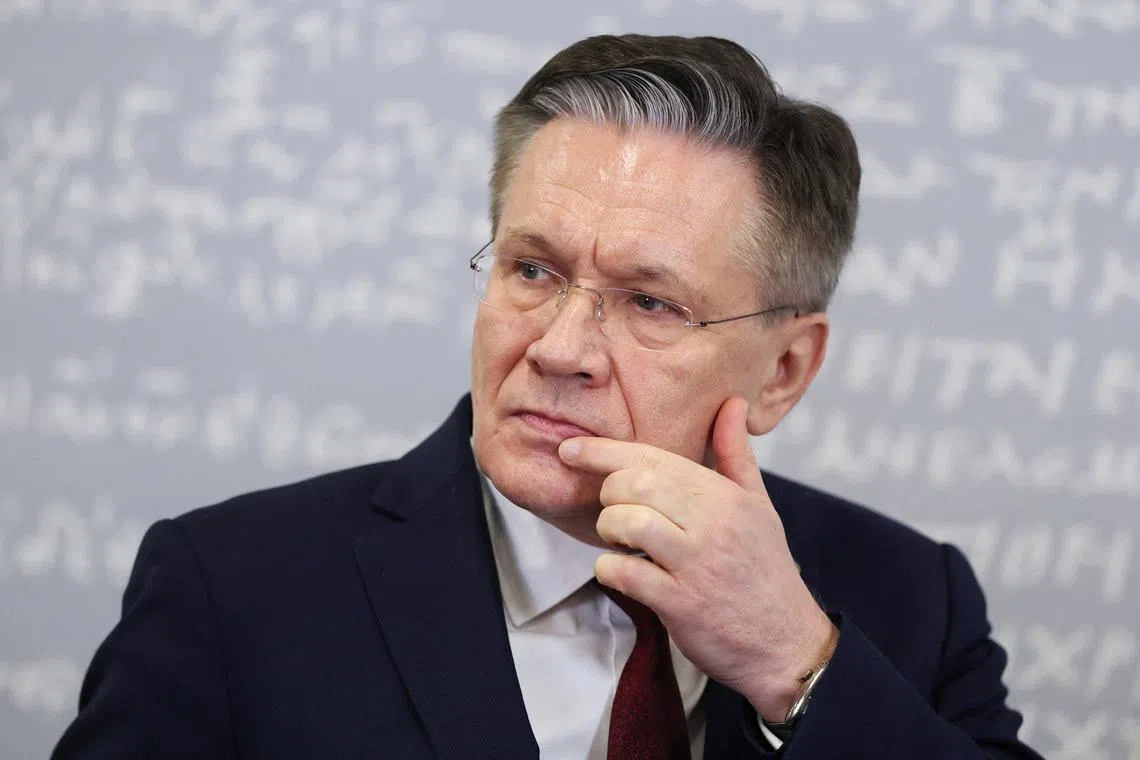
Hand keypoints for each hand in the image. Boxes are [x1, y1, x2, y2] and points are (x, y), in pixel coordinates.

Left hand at [557, 396, 836, 721]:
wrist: (787, 642)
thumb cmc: (764, 570)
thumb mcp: (758, 505)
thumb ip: (735, 454)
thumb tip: (731, 403)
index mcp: (724, 495)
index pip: (655, 459)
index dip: (605, 452)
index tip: (571, 450)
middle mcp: (712, 524)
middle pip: (637, 485)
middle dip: (609, 493)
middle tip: (613, 510)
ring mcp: (696, 564)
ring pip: (631, 523)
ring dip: (609, 529)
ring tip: (617, 540)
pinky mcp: (681, 604)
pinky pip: (628, 574)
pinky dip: (609, 569)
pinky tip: (617, 571)